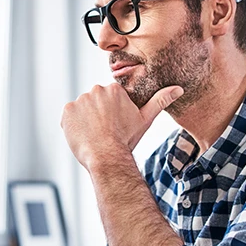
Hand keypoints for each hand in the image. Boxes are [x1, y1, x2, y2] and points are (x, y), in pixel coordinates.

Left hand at [60, 84, 182, 169]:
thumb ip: (160, 101)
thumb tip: (179, 88)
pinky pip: (69, 117)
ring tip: (94, 135)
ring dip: (85, 120)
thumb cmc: (126, 139)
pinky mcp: (67, 111)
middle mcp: (96, 90)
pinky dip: (73, 125)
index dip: (111, 114)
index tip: (114, 125)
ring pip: (82, 110)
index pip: (109, 98)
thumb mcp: (145, 119)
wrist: (106, 156)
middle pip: (94, 102)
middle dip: (98, 115)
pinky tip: (83, 135)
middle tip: (104, 132)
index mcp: (114, 89)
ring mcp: (80, 100)